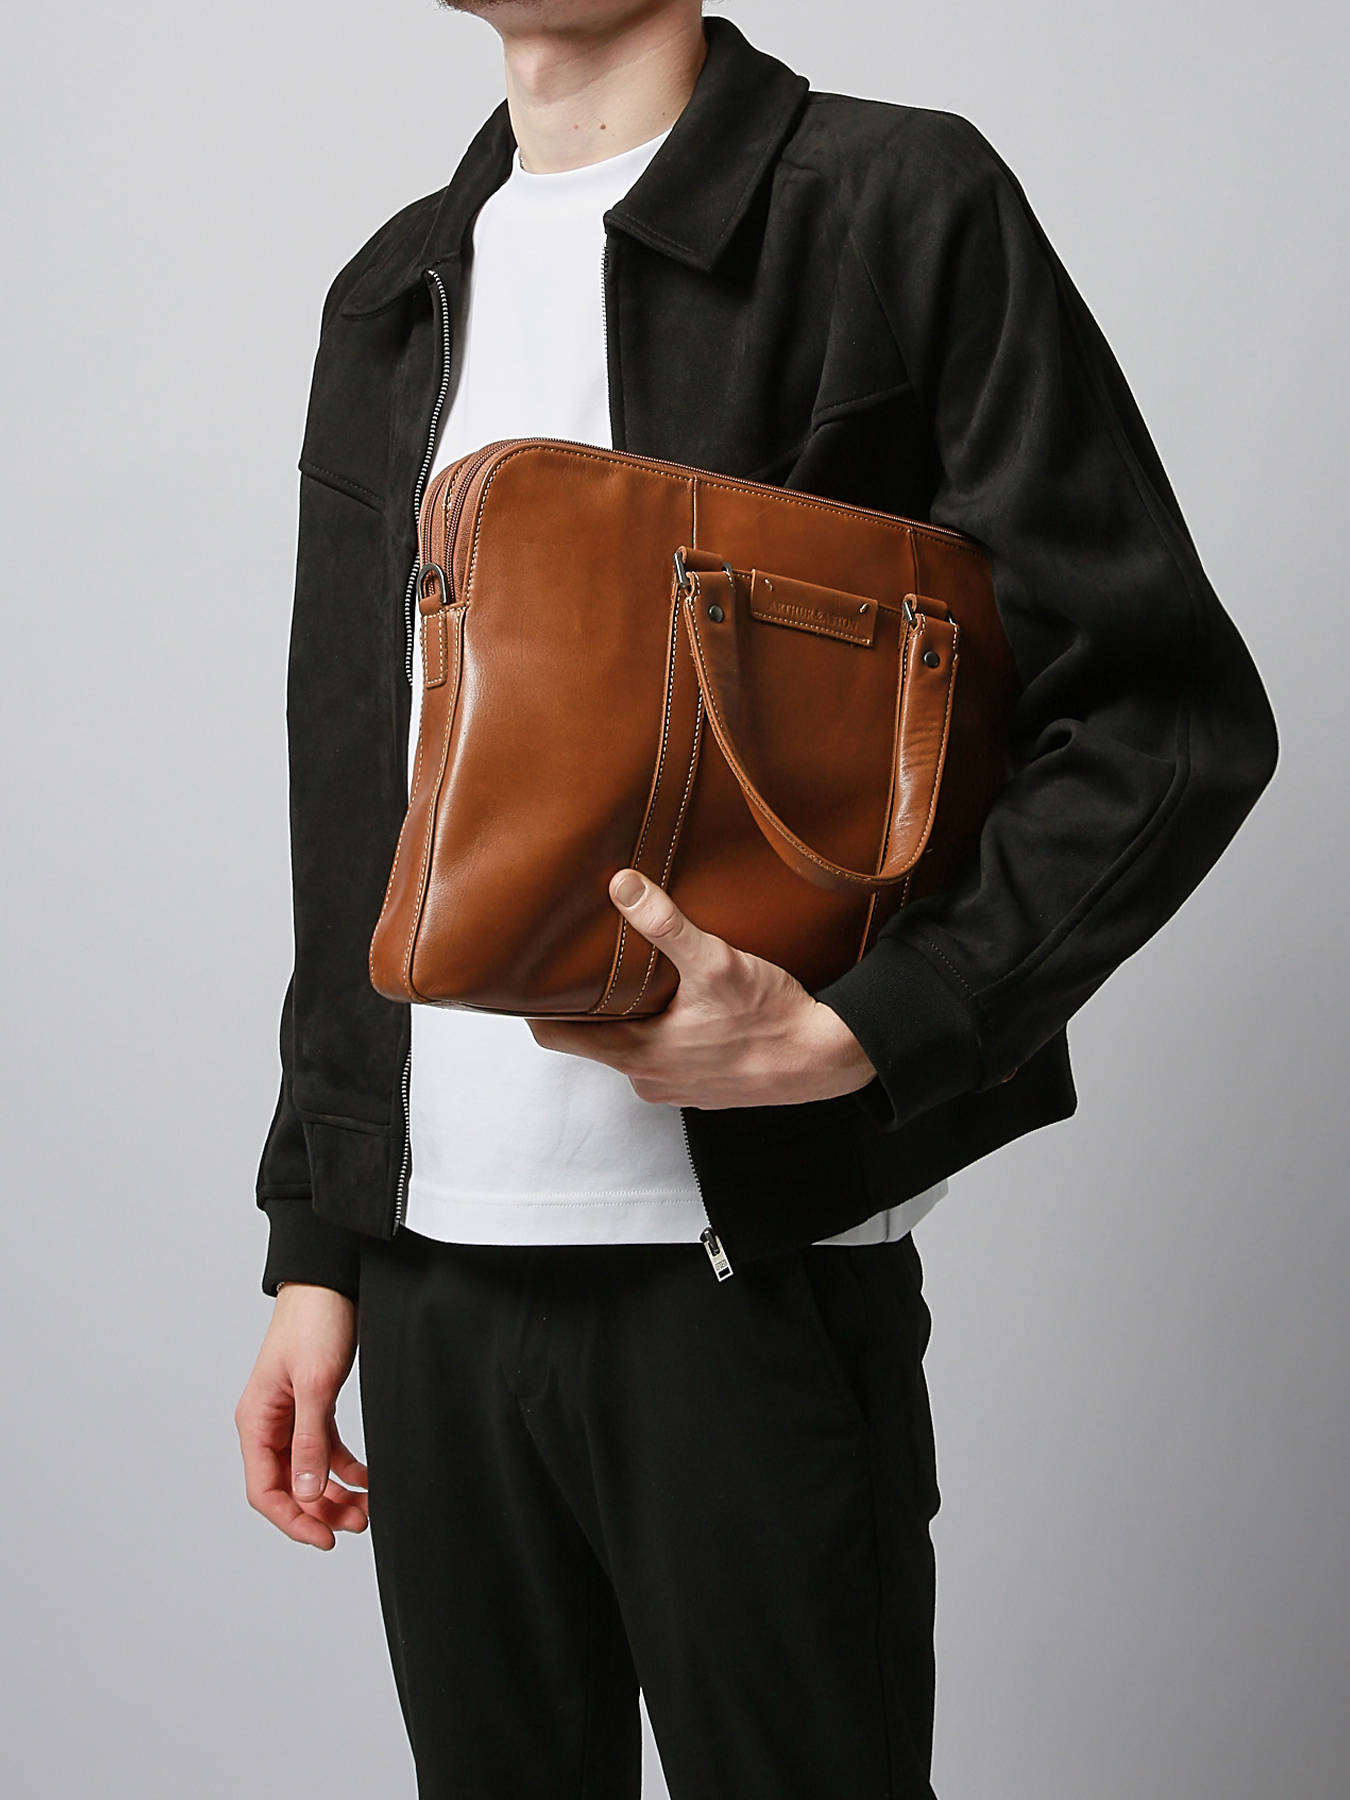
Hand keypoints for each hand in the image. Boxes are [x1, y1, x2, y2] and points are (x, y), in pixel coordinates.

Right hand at [235, 1284, 368, 1549]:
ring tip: (365, 1509)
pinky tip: (366, 1479)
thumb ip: (308, 1440)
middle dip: (319, 1510)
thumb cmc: (315, 1320)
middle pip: (288, 1485)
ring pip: (308, 1471)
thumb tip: (302, 1493)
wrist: (332, 1280)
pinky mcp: (315, 1403)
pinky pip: (325, 1448)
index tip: (324, 1538)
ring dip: (334, 1493)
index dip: (293, 1519)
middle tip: (356, 1524)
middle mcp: (270, 1422)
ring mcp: (292, 1414)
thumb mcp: (315, 1384)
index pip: (264, 1489)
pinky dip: (344, 1468)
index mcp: (257, 1420)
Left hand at [525, 868, 877, 1108]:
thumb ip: (665, 924)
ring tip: (631, 974)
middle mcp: (648, 1079)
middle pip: (593, 1040)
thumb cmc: (773, 1019)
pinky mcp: (704, 1086)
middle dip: (586, 1005)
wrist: (826, 1059)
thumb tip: (622, 884)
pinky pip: (666, 1057)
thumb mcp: (716, 963)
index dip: (536, 1007)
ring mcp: (676, 1087)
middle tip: (579, 961)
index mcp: (637, 1054)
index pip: (556, 1037)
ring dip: (628, 1017)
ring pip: (631, 1048)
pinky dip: (663, 1031)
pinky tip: (682, 1003)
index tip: (528, 976)